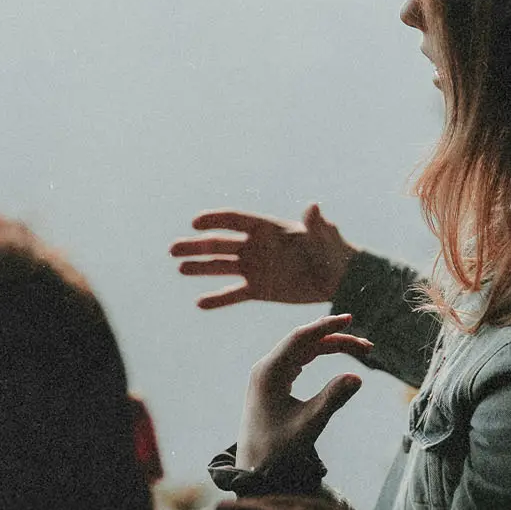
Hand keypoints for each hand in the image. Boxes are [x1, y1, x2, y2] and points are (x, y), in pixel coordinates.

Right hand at [169, 204, 357, 308]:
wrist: (338, 279)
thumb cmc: (333, 251)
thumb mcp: (324, 236)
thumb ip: (315, 224)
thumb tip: (314, 206)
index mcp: (268, 229)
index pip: (235, 220)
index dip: (215, 220)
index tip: (196, 223)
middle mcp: (255, 247)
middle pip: (220, 244)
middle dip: (197, 246)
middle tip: (173, 249)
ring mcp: (255, 268)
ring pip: (221, 268)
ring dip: (200, 268)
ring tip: (180, 269)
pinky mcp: (259, 290)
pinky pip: (234, 294)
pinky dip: (218, 299)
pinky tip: (200, 303)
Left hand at [237, 314, 370, 469]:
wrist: (254, 471)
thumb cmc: (278, 451)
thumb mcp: (309, 425)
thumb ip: (332, 399)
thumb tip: (357, 377)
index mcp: (268, 373)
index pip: (300, 338)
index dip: (326, 326)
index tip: (349, 319)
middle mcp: (266, 368)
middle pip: (304, 341)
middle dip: (335, 339)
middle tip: (367, 347)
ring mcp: (268, 375)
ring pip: (303, 350)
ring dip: (330, 346)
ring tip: (360, 350)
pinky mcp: (273, 383)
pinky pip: (298, 360)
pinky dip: (319, 355)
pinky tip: (334, 352)